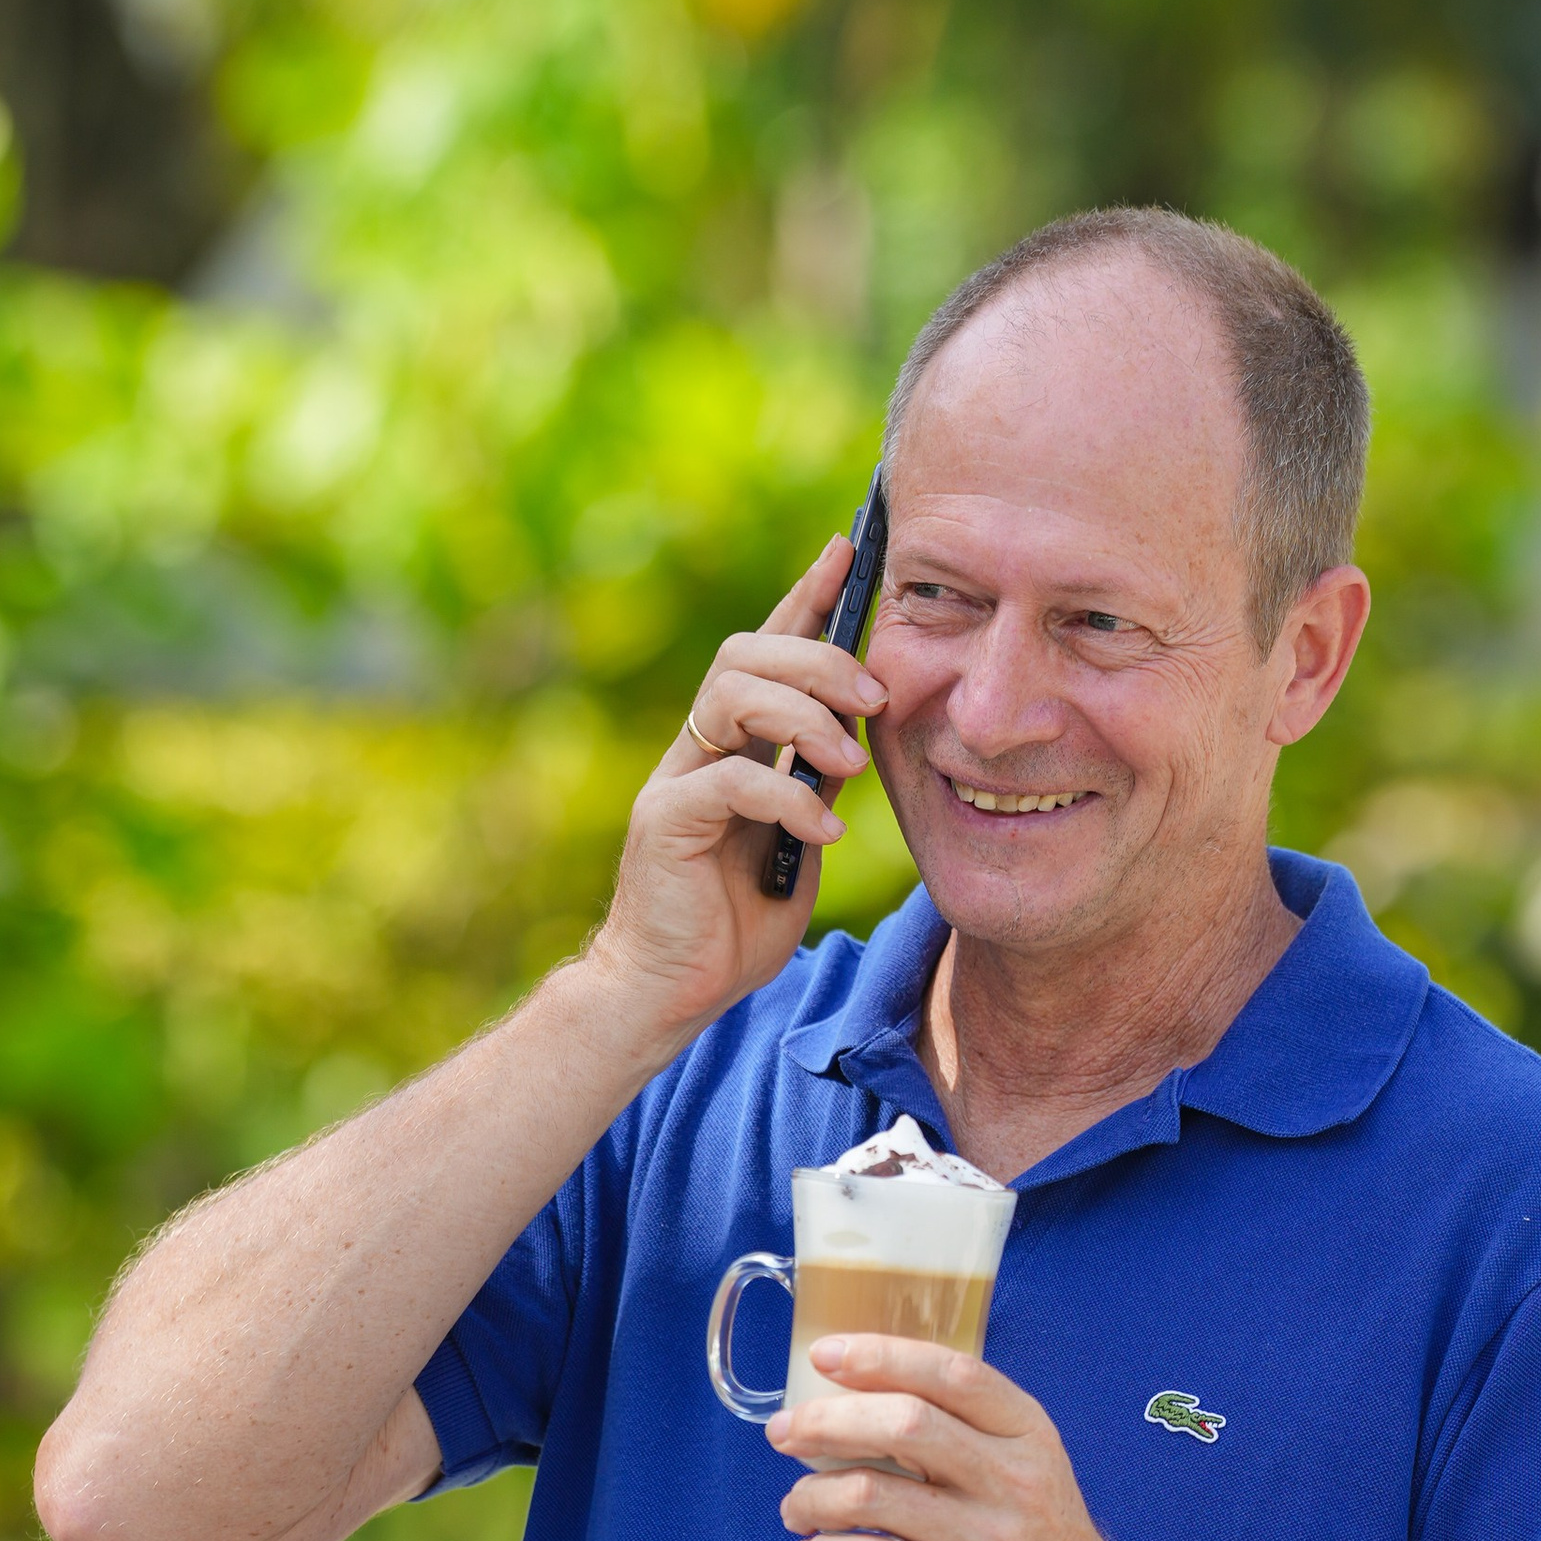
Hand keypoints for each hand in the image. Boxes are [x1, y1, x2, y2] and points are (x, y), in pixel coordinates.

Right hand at [580, 538, 885, 1052]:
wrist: (670, 991)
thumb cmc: (735, 922)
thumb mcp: (802, 842)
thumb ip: (820, 787)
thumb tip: (861, 741)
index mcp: (732, 743)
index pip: (768, 648)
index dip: (806, 594)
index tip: (849, 549)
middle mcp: (697, 747)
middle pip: (748, 653)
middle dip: (821, 661)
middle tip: (875, 702)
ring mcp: (676, 779)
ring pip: (732, 694)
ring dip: (806, 718)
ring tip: (849, 767)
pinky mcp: (664, 821)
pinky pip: (732, 780)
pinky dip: (790, 799)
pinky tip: (825, 829)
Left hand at [768, 1337, 1129, 1540]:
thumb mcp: (1024, 1473)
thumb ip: (961, 1434)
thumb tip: (853, 1402)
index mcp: (1028, 1434)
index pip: (952, 1373)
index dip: (881, 1356)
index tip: (826, 1355)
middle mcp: (1015, 1481)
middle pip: (905, 1424)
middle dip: (827, 1423)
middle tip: (785, 1436)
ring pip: (873, 1495)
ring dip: (811, 1496)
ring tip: (795, 1508)